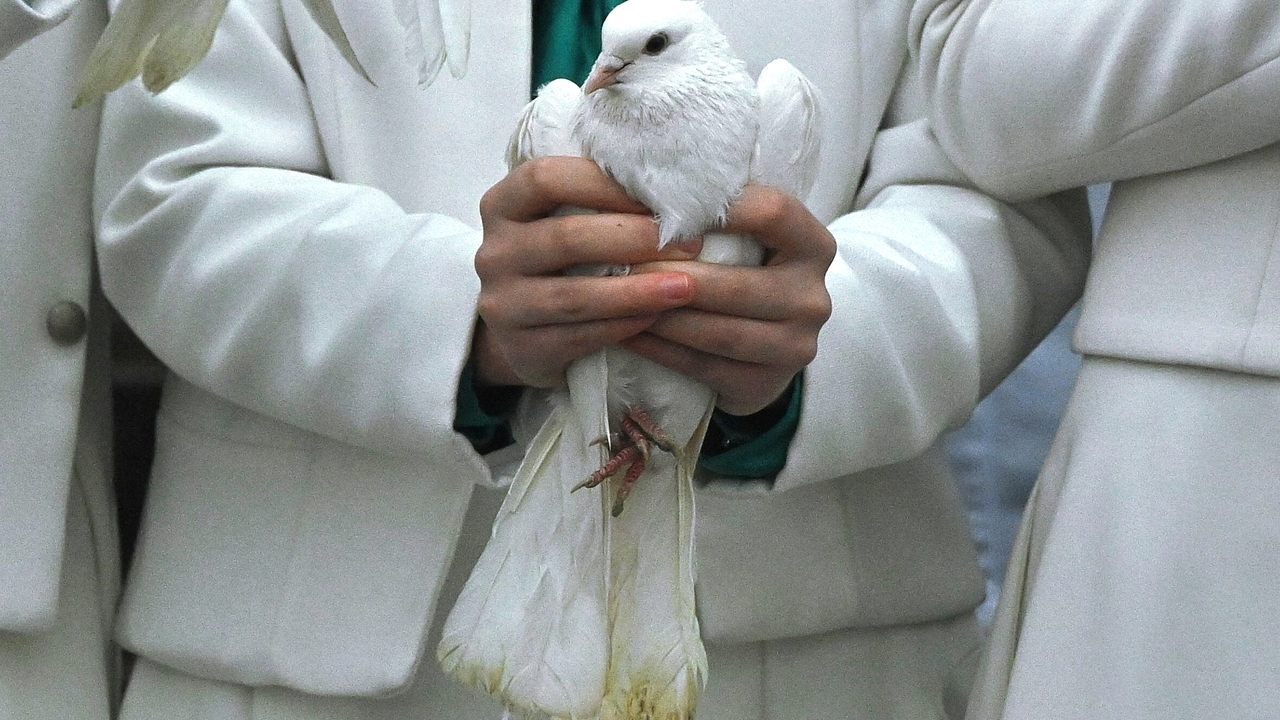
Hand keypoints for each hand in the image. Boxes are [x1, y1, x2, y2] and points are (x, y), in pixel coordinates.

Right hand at [474, 156, 702, 387]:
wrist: (517, 332)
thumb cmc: (555, 261)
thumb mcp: (556, 219)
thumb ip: (592, 197)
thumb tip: (671, 183)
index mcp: (502, 205)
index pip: (546, 179)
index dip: (604, 184)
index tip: (660, 195)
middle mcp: (493, 253)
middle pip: (567, 238)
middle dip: (635, 239)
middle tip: (690, 242)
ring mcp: (502, 304)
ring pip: (575, 296)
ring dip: (637, 290)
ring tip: (685, 287)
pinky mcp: (521, 348)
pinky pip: (579, 337)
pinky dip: (624, 326)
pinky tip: (658, 317)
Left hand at [622, 185, 835, 414]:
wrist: (766, 345)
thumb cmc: (743, 271)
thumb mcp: (748, 238)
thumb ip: (719, 214)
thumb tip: (647, 186)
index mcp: (814, 246)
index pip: (773, 212)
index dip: (721, 208)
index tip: (667, 206)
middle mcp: (813, 297)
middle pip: (737, 284)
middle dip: (674, 275)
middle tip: (624, 264)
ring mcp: (795, 346)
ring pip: (718, 332)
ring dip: (661, 316)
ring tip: (618, 300)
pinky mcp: (766, 384)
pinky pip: (703, 367)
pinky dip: (660, 350)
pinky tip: (627, 334)